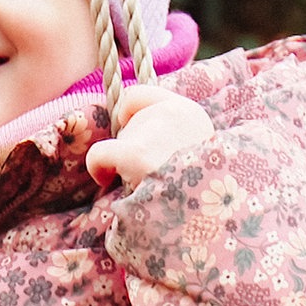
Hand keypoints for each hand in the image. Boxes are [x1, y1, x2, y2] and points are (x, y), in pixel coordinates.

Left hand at [86, 84, 213, 189]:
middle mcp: (172, 112)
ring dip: (123, 160)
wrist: (209, 209)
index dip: (129, 114)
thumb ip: (171, 135)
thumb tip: (134, 135)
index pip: (140, 95)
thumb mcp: (199, 151)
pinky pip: (99, 153)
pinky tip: (105, 179)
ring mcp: (153, 131)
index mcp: (189, 113)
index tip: (134, 137)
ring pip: (119, 139)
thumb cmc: (202, 186)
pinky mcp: (135, 153)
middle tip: (149, 172)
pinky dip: (97, 166)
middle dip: (133, 146)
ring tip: (144, 182)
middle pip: (130, 122)